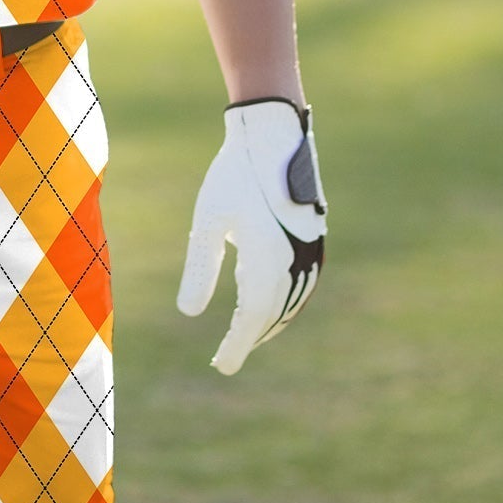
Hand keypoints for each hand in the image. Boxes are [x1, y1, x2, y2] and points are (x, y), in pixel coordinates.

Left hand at [177, 99, 325, 374]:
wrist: (271, 135)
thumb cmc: (233, 175)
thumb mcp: (208, 220)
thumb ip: (200, 267)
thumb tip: (188, 314)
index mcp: (268, 260)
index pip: (253, 318)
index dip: (238, 345)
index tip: (222, 366)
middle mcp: (296, 262)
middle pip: (273, 315)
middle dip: (250, 337)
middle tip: (227, 357)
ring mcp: (311, 252)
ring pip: (290, 302)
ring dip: (268, 322)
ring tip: (245, 335)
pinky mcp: (314, 241)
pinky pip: (301, 285)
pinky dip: (283, 301)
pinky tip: (264, 301)